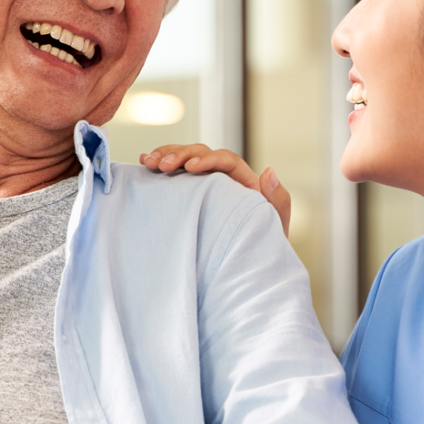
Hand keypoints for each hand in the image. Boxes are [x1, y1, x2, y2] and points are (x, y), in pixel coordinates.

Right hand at [140, 145, 291, 236]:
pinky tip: (145, 162)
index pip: (226, 160)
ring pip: (185, 159)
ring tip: (148, 161)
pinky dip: (160, 165)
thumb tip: (268, 170)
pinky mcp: (190, 196)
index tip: (189, 168)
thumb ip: (278, 201)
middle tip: (160, 165)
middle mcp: (224, 179)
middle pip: (201, 153)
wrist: (247, 270)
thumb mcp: (275, 228)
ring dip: (166, 155)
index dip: (207, 160)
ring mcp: (205, 186)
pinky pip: (175, 174)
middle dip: (180, 154)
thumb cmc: (263, 250)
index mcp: (245, 183)